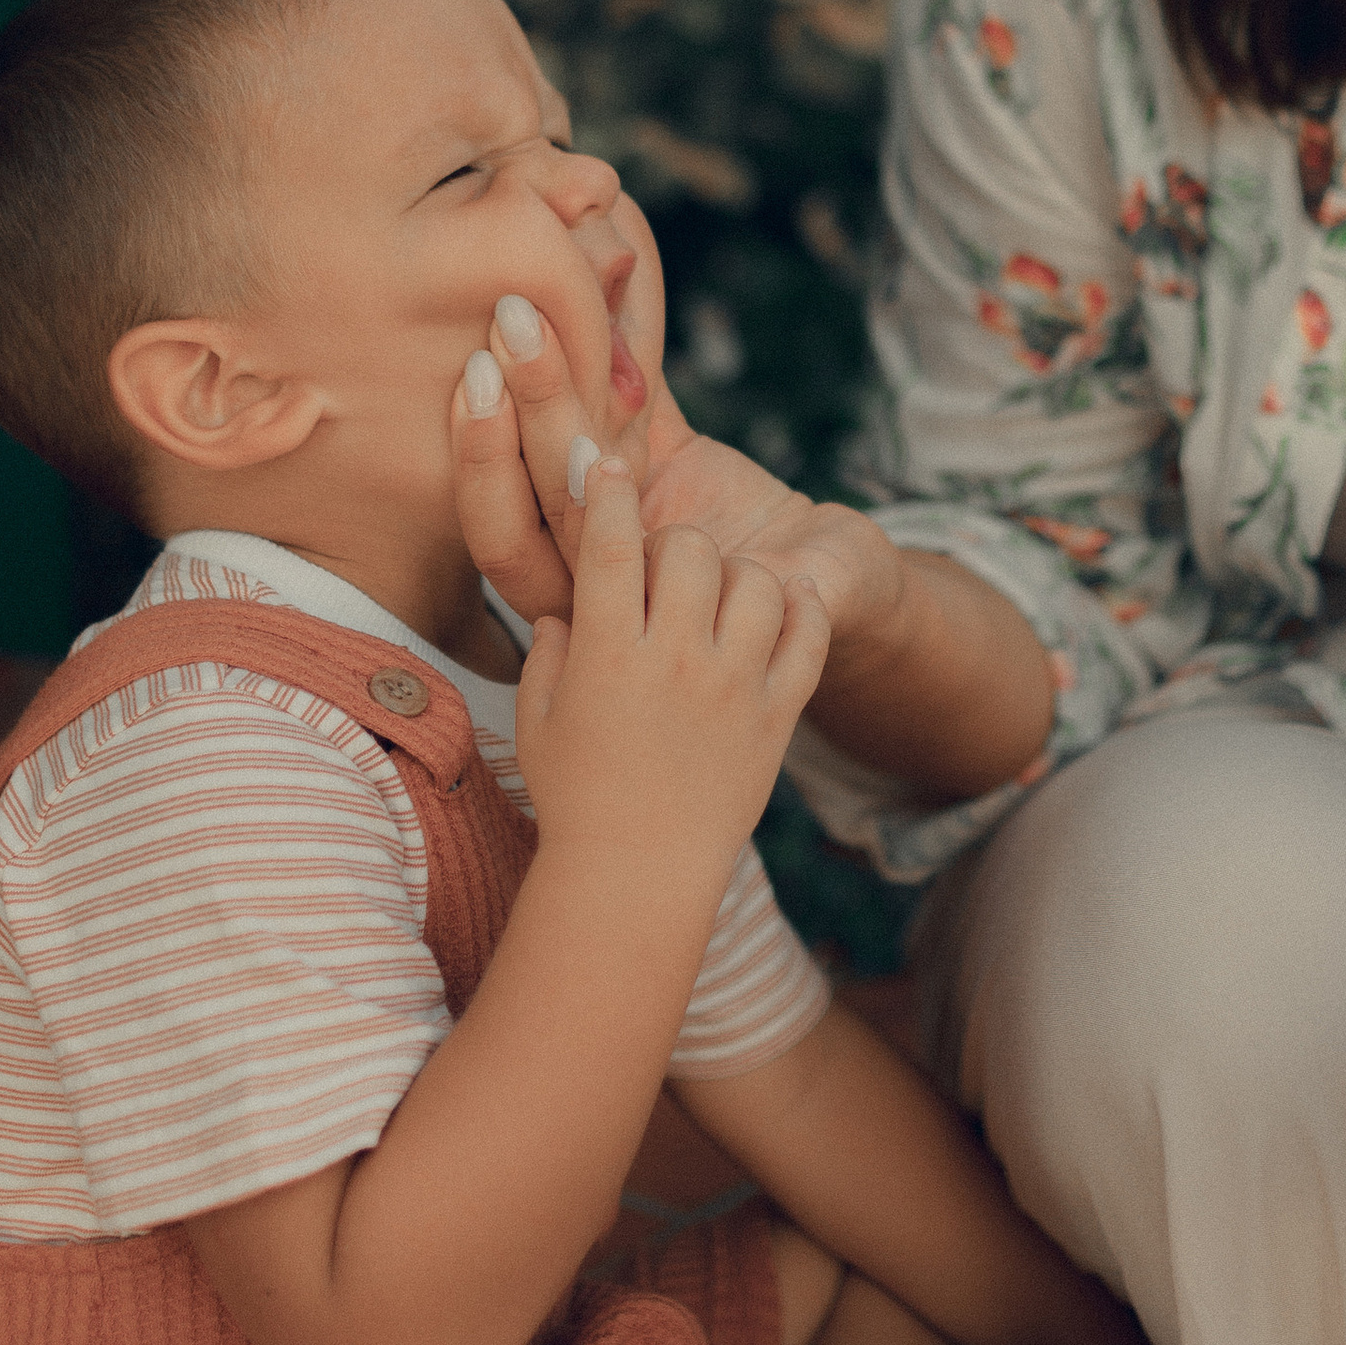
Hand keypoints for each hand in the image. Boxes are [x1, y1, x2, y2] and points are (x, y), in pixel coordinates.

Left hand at [455, 280, 909, 655]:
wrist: (832, 578)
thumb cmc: (833, 601)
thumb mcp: (816, 606)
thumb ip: (800, 601)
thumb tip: (794, 588)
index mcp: (625, 608)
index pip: (570, 548)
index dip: (564, 493)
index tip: (580, 437)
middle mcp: (599, 548)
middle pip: (547, 477)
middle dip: (531, 404)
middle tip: (514, 326)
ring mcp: (615, 491)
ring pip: (572, 421)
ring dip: (553, 359)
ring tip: (534, 293)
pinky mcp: (645, 444)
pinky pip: (623, 378)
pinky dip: (625, 322)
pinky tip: (620, 254)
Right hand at [519, 450, 829, 876]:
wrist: (638, 877)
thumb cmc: (575, 799)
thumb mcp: (538, 719)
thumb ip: (548, 651)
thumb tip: (565, 606)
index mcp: (608, 656)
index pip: (612, 544)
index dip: (608, 492)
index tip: (606, 467)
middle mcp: (677, 662)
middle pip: (690, 549)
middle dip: (672, 544)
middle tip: (663, 569)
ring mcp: (736, 687)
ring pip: (756, 581)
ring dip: (734, 575)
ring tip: (718, 599)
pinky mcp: (779, 715)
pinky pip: (807, 634)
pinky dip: (797, 609)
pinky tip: (776, 609)